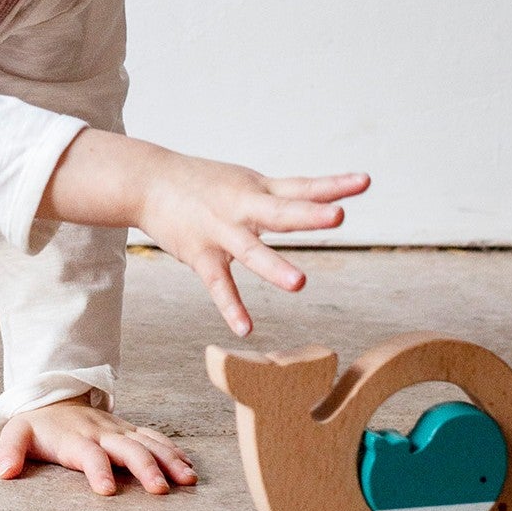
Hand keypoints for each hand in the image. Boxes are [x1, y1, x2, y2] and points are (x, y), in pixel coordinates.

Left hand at [0, 398, 196, 494]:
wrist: (53, 396)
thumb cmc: (36, 424)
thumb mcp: (15, 434)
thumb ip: (9, 452)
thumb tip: (3, 473)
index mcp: (74, 438)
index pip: (88, 454)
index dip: (97, 470)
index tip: (107, 491)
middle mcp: (101, 432)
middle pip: (127, 448)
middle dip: (145, 468)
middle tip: (160, 491)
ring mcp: (118, 430)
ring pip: (148, 442)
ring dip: (168, 460)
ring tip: (187, 480)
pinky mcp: (129, 429)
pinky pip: (155, 438)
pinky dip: (173, 451)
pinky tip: (189, 467)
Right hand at [38, 131, 370, 336]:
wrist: (146, 181)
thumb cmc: (200, 182)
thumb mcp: (242, 181)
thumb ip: (277, 195)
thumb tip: (315, 196)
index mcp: (258, 189)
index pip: (302, 186)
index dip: (333, 185)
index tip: (365, 182)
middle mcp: (242, 208)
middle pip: (280, 212)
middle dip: (308, 214)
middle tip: (338, 215)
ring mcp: (220, 231)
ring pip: (250, 251)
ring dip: (273, 267)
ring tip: (299, 284)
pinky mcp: (200, 255)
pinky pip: (218, 285)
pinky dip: (231, 307)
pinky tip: (246, 329)